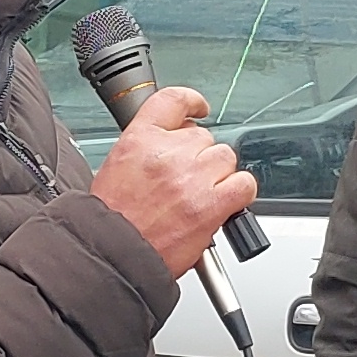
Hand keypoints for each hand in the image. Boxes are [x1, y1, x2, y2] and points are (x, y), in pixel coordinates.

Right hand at [88, 85, 257, 276]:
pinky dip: (239, 194)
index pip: (174, 101)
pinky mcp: (211, 204)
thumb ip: (148, 150)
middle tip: (185, 184)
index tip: (200, 110)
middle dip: (199, 159)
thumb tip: (176, 144)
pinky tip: (223, 205)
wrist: (113, 256)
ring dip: (218, 177)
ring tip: (198, 199)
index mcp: (140, 139)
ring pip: (225, 158)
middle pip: (204, 137)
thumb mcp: (116, 168)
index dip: (192, 102)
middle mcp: (167, 153)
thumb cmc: (113, 221)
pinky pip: (243, 184)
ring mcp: (191, 177)